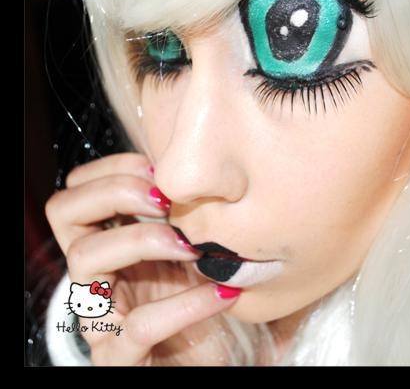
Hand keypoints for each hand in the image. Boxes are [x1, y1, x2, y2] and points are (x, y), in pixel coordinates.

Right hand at [45, 153, 238, 364]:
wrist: (210, 361)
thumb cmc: (200, 302)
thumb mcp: (191, 252)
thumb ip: (186, 219)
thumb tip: (205, 176)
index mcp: (109, 244)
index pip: (79, 189)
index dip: (115, 168)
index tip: (164, 168)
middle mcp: (94, 275)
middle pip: (64, 210)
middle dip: (116, 191)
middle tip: (168, 201)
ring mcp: (100, 316)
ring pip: (84, 258)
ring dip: (142, 239)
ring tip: (193, 247)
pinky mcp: (118, 357)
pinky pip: (139, 324)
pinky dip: (187, 304)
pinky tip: (224, 294)